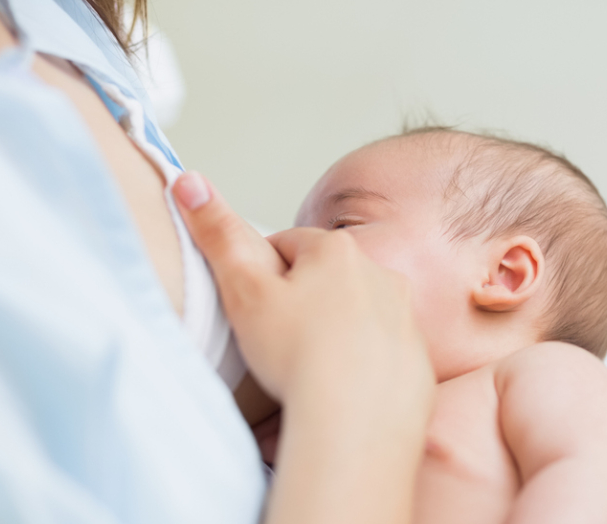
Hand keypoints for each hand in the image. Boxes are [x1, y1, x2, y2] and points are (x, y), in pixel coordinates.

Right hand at [170, 172, 431, 401]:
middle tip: (275, 340)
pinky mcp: (417, 364)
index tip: (251, 304)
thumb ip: (217, 234)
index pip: (289, 246)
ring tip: (306, 369)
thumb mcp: (243, 290)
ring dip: (333, 333)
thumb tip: (189, 180)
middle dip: (302, 301)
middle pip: (328, 279)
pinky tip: (338, 392)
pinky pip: (381, 357)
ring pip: (358, 317)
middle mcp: (383, 276)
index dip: (263, 274)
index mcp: (339, 251)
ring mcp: (406, 321)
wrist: (355, 426)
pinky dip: (361, 368)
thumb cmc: (298, 357)